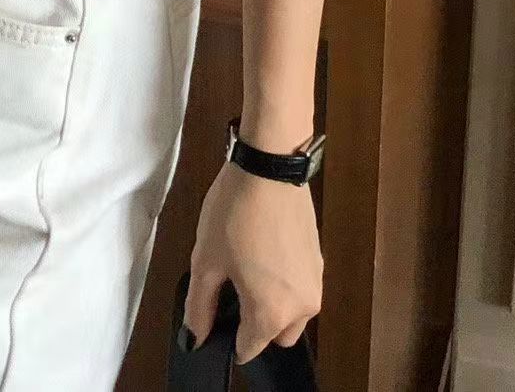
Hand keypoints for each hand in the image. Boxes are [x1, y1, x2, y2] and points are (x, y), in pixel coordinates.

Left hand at [182, 160, 322, 363]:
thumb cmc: (235, 213)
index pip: (249, 349)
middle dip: (254, 322)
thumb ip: (199, 306)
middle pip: (276, 335)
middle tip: (230, 286)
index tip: (216, 312)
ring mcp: (315, 281)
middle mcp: (302, 306)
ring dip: (272, 302)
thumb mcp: (206, 261)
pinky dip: (283, 281)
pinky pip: (299, 286)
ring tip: (245, 263)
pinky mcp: (319, 258)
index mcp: (272, 313)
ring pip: (291, 312)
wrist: (269, 165)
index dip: (228, 336)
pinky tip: (262, 250)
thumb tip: (195, 338)